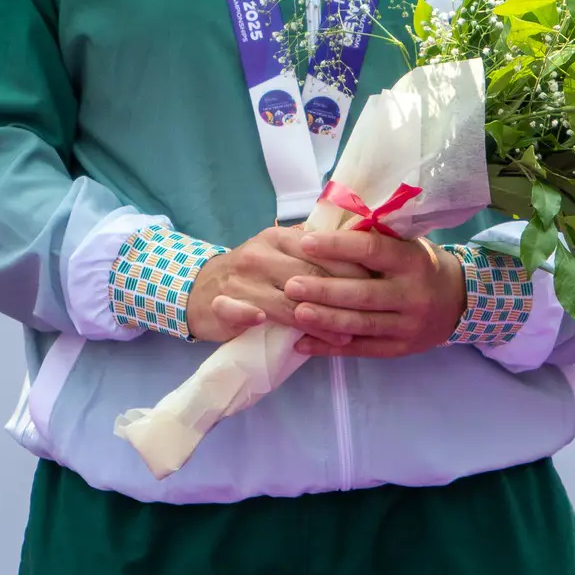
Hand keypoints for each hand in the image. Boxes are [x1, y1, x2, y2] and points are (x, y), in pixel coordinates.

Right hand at [185, 226, 370, 344]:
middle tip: (368, 315)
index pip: (321, 250)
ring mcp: (239, 280)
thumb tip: (363, 252)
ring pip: (283, 300)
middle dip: (340, 297)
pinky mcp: (220, 304)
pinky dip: (255, 317)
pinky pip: (240, 310)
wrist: (199, 288)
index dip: (350, 267)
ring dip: (315, 321)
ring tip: (341, 337)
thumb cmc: (252, 274)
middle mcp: (260, 254)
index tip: (376, 284)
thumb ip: (312, 254)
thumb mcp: (280, 254)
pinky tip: (274, 329)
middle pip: (307, 275)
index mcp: (278, 238)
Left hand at [284, 231, 466, 358]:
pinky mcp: (400, 349)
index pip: (372, 250)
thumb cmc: (421, 264)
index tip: (306, 243)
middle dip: (324, 290)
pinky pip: (361, 349)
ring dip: (325, 320)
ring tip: (294, 312)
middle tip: (290, 284)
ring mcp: (408, 325)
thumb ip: (374, 239)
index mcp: (413, 260)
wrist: (459, 302)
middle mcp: (412, 294)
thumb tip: (322, 227)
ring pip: (361, 324)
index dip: (337, 247)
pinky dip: (330, 348)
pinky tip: (303, 344)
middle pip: (363, 293)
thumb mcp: (407, 244)